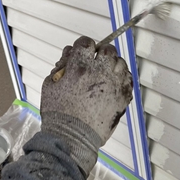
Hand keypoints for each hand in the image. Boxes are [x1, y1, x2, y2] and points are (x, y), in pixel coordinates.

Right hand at [40, 36, 132, 174]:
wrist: (73, 137)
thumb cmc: (59, 114)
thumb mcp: (50, 84)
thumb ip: (61, 66)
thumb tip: (69, 54)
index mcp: (79, 67)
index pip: (86, 42)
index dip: (84, 45)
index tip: (83, 51)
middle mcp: (99, 72)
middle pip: (107, 50)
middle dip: (101, 52)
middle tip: (95, 60)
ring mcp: (114, 84)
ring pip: (121, 62)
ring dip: (113, 64)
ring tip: (105, 72)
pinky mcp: (123, 97)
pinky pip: (129, 79)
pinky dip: (123, 77)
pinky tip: (114, 82)